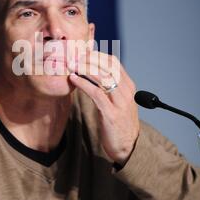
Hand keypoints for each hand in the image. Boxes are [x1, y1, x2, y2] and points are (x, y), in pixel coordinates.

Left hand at [68, 51, 139, 165]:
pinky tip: (74, 79)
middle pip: (107, 66)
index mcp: (128, 86)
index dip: (96, 54)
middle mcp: (126, 92)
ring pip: (102, 77)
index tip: (81, 52)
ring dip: (85, 68)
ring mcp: (120, 103)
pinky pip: (96, 93)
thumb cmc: (119, 122)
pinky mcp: (111, 114)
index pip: (113, 62)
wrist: (126, 147)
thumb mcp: (117, 101)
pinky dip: (84, 83)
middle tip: (73, 56)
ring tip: (71, 65)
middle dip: (89, 58)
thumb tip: (95, 71)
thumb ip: (109, 86)